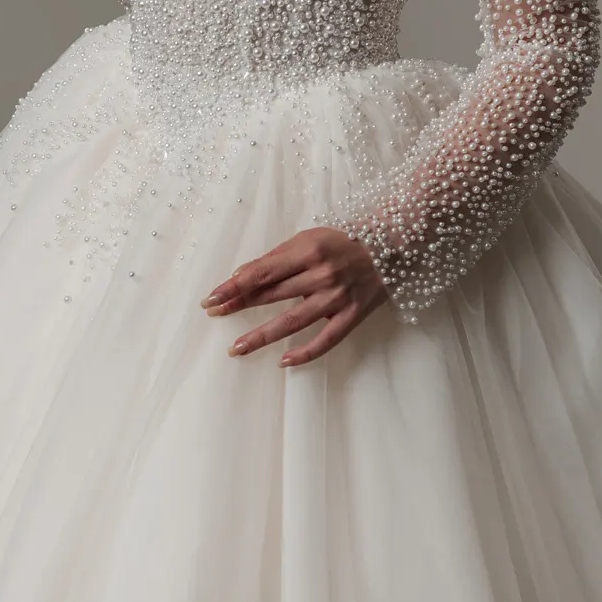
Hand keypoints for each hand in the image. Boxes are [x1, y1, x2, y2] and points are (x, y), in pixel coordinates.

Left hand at [200, 227, 390, 366]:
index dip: (234, 286)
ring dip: (262, 336)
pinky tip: (283, 362)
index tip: (211, 297)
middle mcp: (322, 275)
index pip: (262, 272)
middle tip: (214, 315)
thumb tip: (242, 275)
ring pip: (292, 322)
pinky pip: (326, 340)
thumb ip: (277, 257)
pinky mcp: (352, 316)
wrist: (389, 248)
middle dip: (239, 305)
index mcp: (309, 251)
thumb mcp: (308, 239)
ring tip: (236, 348)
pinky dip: (304, 353)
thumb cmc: (341, 242)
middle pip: (272, 295)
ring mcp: (337, 298)